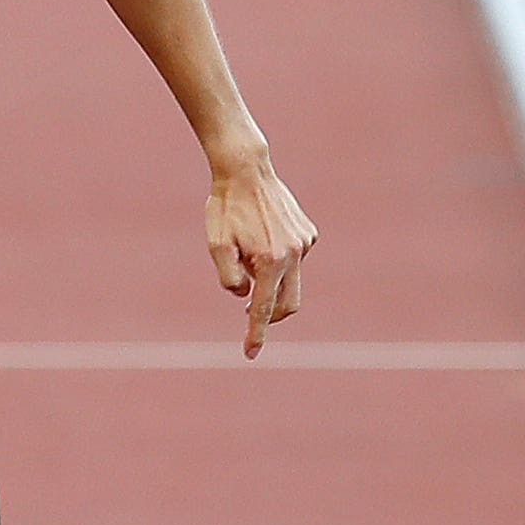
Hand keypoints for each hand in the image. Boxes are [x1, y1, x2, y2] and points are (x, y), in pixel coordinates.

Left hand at [206, 155, 316, 359]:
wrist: (245, 170)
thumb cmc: (225, 208)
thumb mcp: (216, 246)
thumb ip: (229, 279)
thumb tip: (245, 297)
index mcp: (270, 261)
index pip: (262, 309)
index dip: (256, 335)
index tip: (250, 354)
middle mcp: (293, 254)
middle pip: (287, 304)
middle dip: (270, 315)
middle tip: (249, 314)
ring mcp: (304, 243)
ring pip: (290, 279)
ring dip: (271, 280)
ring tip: (248, 253)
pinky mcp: (308, 233)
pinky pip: (294, 258)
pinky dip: (279, 260)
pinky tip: (262, 237)